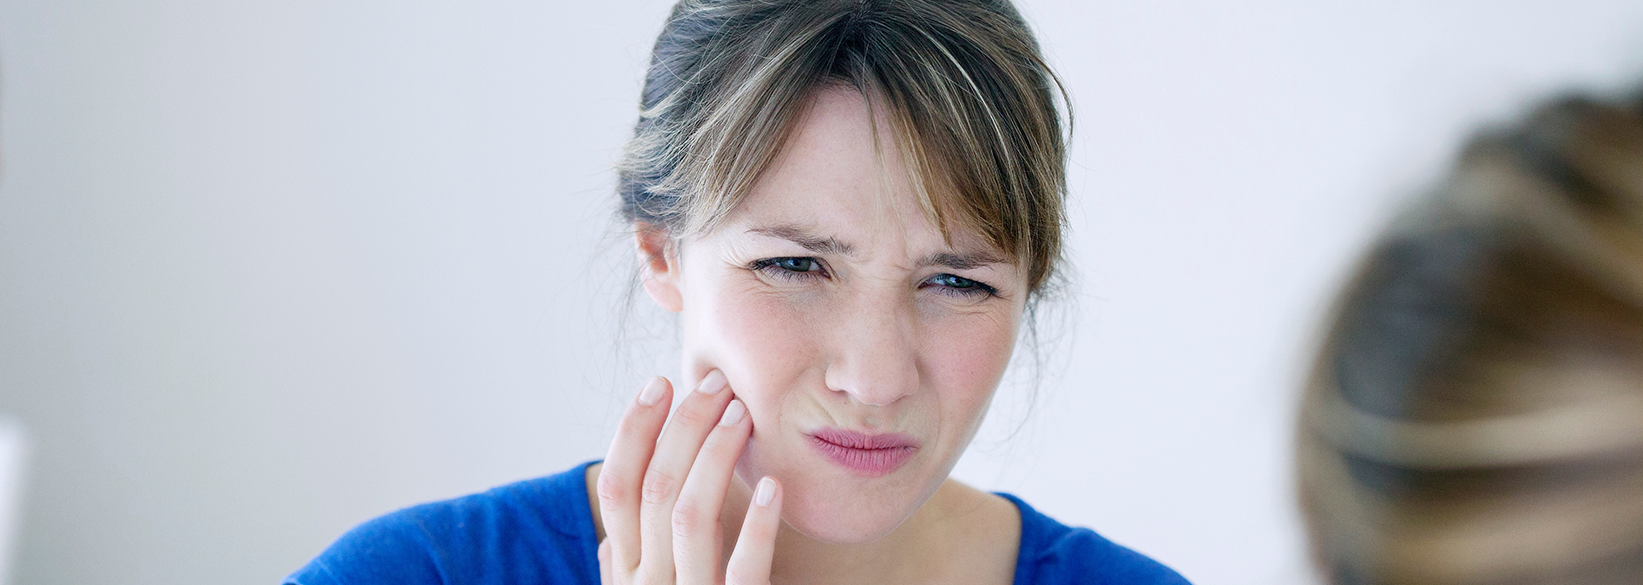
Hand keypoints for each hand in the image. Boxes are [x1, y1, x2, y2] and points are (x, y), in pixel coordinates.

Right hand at [596, 371, 783, 584]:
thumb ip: (632, 568)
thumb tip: (609, 540)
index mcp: (628, 571)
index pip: (616, 489)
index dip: (633, 431)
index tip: (660, 384)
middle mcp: (650, 584)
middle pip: (655, 489)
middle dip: (683, 426)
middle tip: (716, 384)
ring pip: (691, 516)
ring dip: (715, 455)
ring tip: (741, 414)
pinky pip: (744, 570)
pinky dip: (757, 526)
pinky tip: (772, 485)